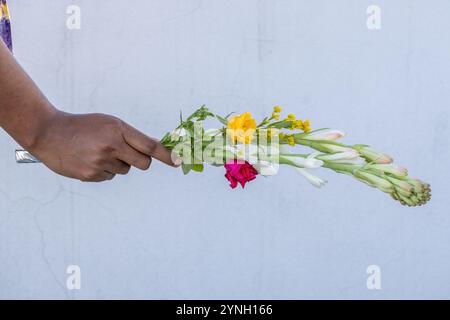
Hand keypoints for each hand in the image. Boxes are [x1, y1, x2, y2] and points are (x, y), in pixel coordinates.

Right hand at [27, 111, 180, 181]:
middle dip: (141, 160)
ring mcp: (100, 163)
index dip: (166, 155)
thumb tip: (155, 146)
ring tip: (99, 152)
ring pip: (125, 170)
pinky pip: (110, 177)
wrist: (49, 133)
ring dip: (119, 164)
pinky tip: (90, 160)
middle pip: (143, 163)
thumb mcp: (109, 123)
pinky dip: (105, 170)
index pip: (149, 146)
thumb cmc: (83, 126)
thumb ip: (131, 136)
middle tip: (128, 153)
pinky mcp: (90, 175)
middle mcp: (111, 147)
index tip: (177, 161)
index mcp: (117, 130)